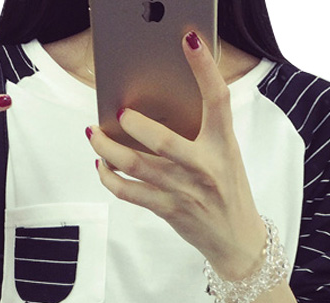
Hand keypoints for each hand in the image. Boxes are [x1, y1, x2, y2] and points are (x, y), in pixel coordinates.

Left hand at [86, 31, 266, 279]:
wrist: (236, 238)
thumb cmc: (227, 189)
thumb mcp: (225, 155)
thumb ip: (200, 132)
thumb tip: (153, 110)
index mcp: (223, 144)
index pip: (217, 98)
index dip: (204, 67)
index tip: (188, 38)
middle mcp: (204, 167)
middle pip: (163, 142)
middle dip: (134, 125)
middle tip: (118, 112)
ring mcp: (184, 191)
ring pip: (136, 166)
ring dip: (107, 149)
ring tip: (93, 134)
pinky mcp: (168, 210)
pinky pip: (129, 192)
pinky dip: (109, 178)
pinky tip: (101, 166)